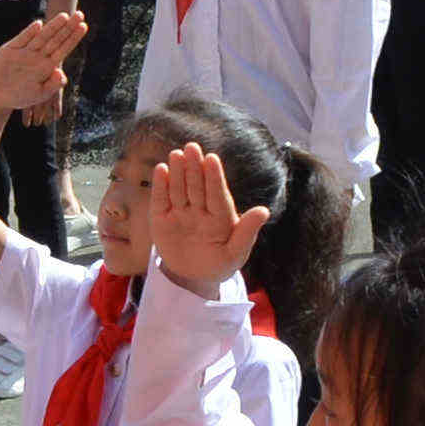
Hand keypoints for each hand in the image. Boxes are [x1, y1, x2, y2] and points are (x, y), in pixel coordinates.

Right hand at [0, 4, 87, 120]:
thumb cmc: (20, 96)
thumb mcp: (40, 94)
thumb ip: (53, 85)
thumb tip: (61, 72)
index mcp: (47, 66)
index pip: (63, 49)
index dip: (73, 38)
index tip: (84, 26)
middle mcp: (38, 56)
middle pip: (55, 39)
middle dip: (67, 27)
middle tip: (80, 14)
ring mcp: (24, 52)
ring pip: (41, 37)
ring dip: (52, 27)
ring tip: (64, 16)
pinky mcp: (10, 50)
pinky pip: (22, 39)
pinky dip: (30, 32)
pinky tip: (39, 25)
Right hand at [141, 142, 266, 295]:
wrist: (192, 278)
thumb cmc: (220, 264)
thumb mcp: (236, 252)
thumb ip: (247, 232)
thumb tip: (264, 211)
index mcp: (220, 216)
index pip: (217, 194)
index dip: (214, 177)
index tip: (212, 159)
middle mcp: (200, 210)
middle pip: (196, 186)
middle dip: (194, 167)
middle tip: (192, 147)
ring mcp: (180, 213)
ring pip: (179, 189)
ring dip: (178, 171)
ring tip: (177, 154)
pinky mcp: (162, 219)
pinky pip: (161, 201)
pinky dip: (160, 186)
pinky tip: (162, 170)